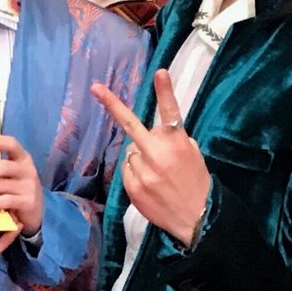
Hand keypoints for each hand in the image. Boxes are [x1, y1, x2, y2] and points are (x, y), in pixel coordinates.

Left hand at [91, 70, 211, 247]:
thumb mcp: (193, 154)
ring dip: (139, 155)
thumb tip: (154, 133)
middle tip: (96, 87)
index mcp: (177, 143)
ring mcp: (143, 171)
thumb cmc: (195, 181)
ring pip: (130, 151)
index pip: (170, 113)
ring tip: (157, 172)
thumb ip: (174, 139)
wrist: (195, 218)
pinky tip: (150, 182)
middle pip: (131, 125)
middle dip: (112, 105)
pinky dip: (135, 171)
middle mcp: (158, 154)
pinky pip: (127, 169)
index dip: (165, 92)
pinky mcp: (132, 187)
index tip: (160, 73)